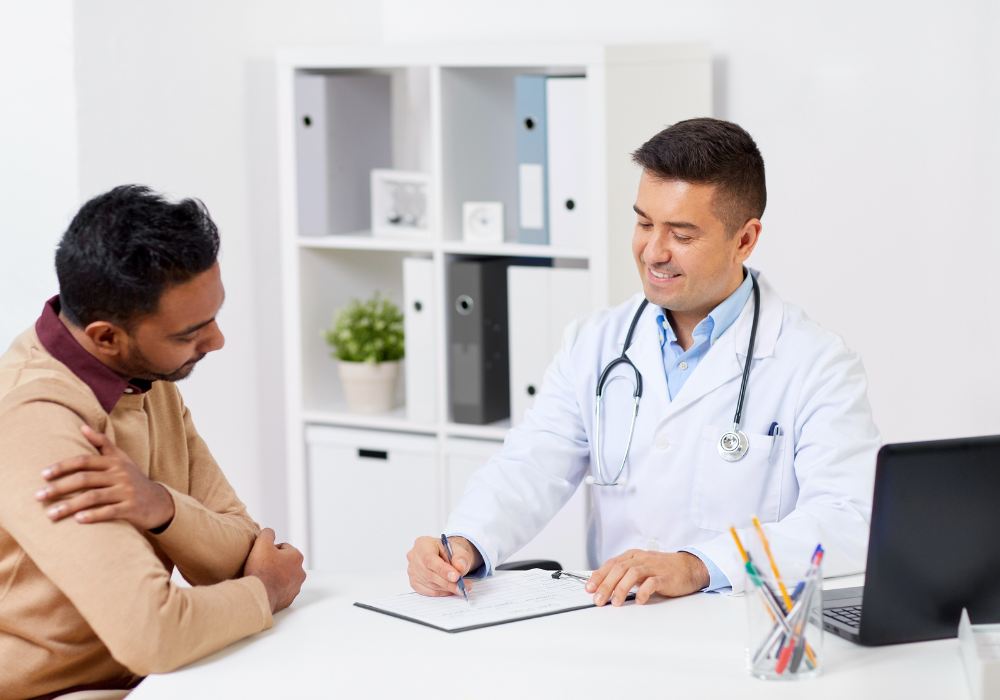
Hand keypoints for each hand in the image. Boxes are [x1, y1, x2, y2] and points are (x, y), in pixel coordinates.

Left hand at [35, 424, 174, 530]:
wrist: (159, 501)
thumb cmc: (133, 479)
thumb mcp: (121, 459)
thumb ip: (102, 443)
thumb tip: (82, 426)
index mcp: (114, 462)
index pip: (85, 461)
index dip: (63, 467)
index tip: (43, 475)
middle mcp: (120, 475)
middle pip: (85, 479)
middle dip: (59, 488)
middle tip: (38, 497)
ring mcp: (126, 491)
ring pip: (93, 497)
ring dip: (69, 506)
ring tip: (50, 515)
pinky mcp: (132, 508)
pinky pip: (110, 511)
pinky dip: (93, 515)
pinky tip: (77, 521)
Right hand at [243, 528, 305, 613]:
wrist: (259, 594)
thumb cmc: (261, 569)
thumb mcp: (262, 543)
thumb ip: (268, 533)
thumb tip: (270, 532)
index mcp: (297, 557)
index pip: (283, 547)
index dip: (270, 550)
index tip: (262, 556)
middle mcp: (300, 572)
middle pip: (285, 562)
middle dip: (274, 563)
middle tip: (261, 566)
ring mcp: (296, 587)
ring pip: (284, 577)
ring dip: (275, 576)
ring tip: (263, 578)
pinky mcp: (289, 599)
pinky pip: (281, 590)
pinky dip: (274, 588)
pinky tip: (265, 588)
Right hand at [406, 535, 480, 596]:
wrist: (445, 556)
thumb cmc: (449, 551)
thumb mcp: (459, 549)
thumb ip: (461, 557)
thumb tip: (459, 566)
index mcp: (422, 543)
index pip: (429, 558)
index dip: (442, 569)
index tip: (456, 577)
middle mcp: (414, 556)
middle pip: (429, 574)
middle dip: (448, 582)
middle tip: (463, 586)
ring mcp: (412, 571)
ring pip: (430, 584)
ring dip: (447, 588)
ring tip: (461, 587)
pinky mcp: (414, 582)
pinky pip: (428, 591)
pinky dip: (441, 592)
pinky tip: (450, 588)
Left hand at [586, 550, 709, 605]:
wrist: (689, 567)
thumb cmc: (662, 569)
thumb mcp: (641, 568)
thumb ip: (625, 575)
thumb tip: (604, 588)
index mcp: (633, 556)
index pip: (611, 564)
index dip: (598, 576)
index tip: (589, 588)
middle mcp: (641, 559)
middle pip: (619, 569)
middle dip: (606, 585)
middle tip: (598, 599)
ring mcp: (653, 567)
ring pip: (632, 574)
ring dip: (621, 588)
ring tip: (615, 602)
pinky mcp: (665, 577)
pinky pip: (652, 583)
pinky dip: (643, 592)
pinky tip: (639, 601)